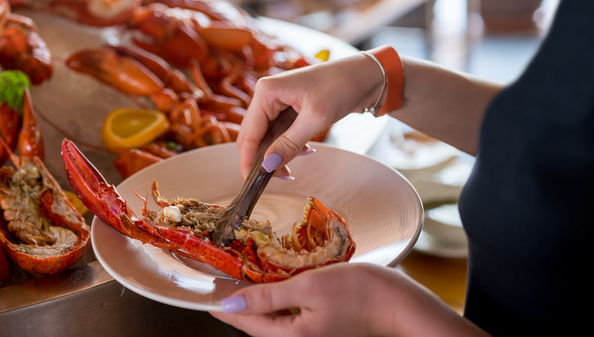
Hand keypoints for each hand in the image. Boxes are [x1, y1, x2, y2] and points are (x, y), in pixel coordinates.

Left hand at [210, 263, 390, 336]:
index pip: (245, 321)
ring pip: (276, 319)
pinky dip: (281, 300)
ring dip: (261, 300)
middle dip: (241, 303)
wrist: (401, 305)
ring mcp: (313, 336)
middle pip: (259, 323)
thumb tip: (232, 303)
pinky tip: (279, 284)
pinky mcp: (323, 327)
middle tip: (224, 281)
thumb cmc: (361, 294)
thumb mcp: (308, 288)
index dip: (225, 306)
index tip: (207, 295)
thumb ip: (268, 297)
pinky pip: (293, 316)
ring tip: (247, 279)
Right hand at [236, 53, 382, 178]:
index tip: (252, 183)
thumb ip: (289, 144)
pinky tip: (306, 149)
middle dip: (265, 159)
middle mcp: (267, 95)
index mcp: (267, 92)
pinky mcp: (287, 107)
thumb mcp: (316, 119)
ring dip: (278, 153)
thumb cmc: (342, 87)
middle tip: (282, 176)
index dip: (248, 161)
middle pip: (253, 136)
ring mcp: (276, 101)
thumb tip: (267, 166)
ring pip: (266, 137)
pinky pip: (279, 132)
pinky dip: (288, 145)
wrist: (365, 75)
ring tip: (297, 164)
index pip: (249, 133)